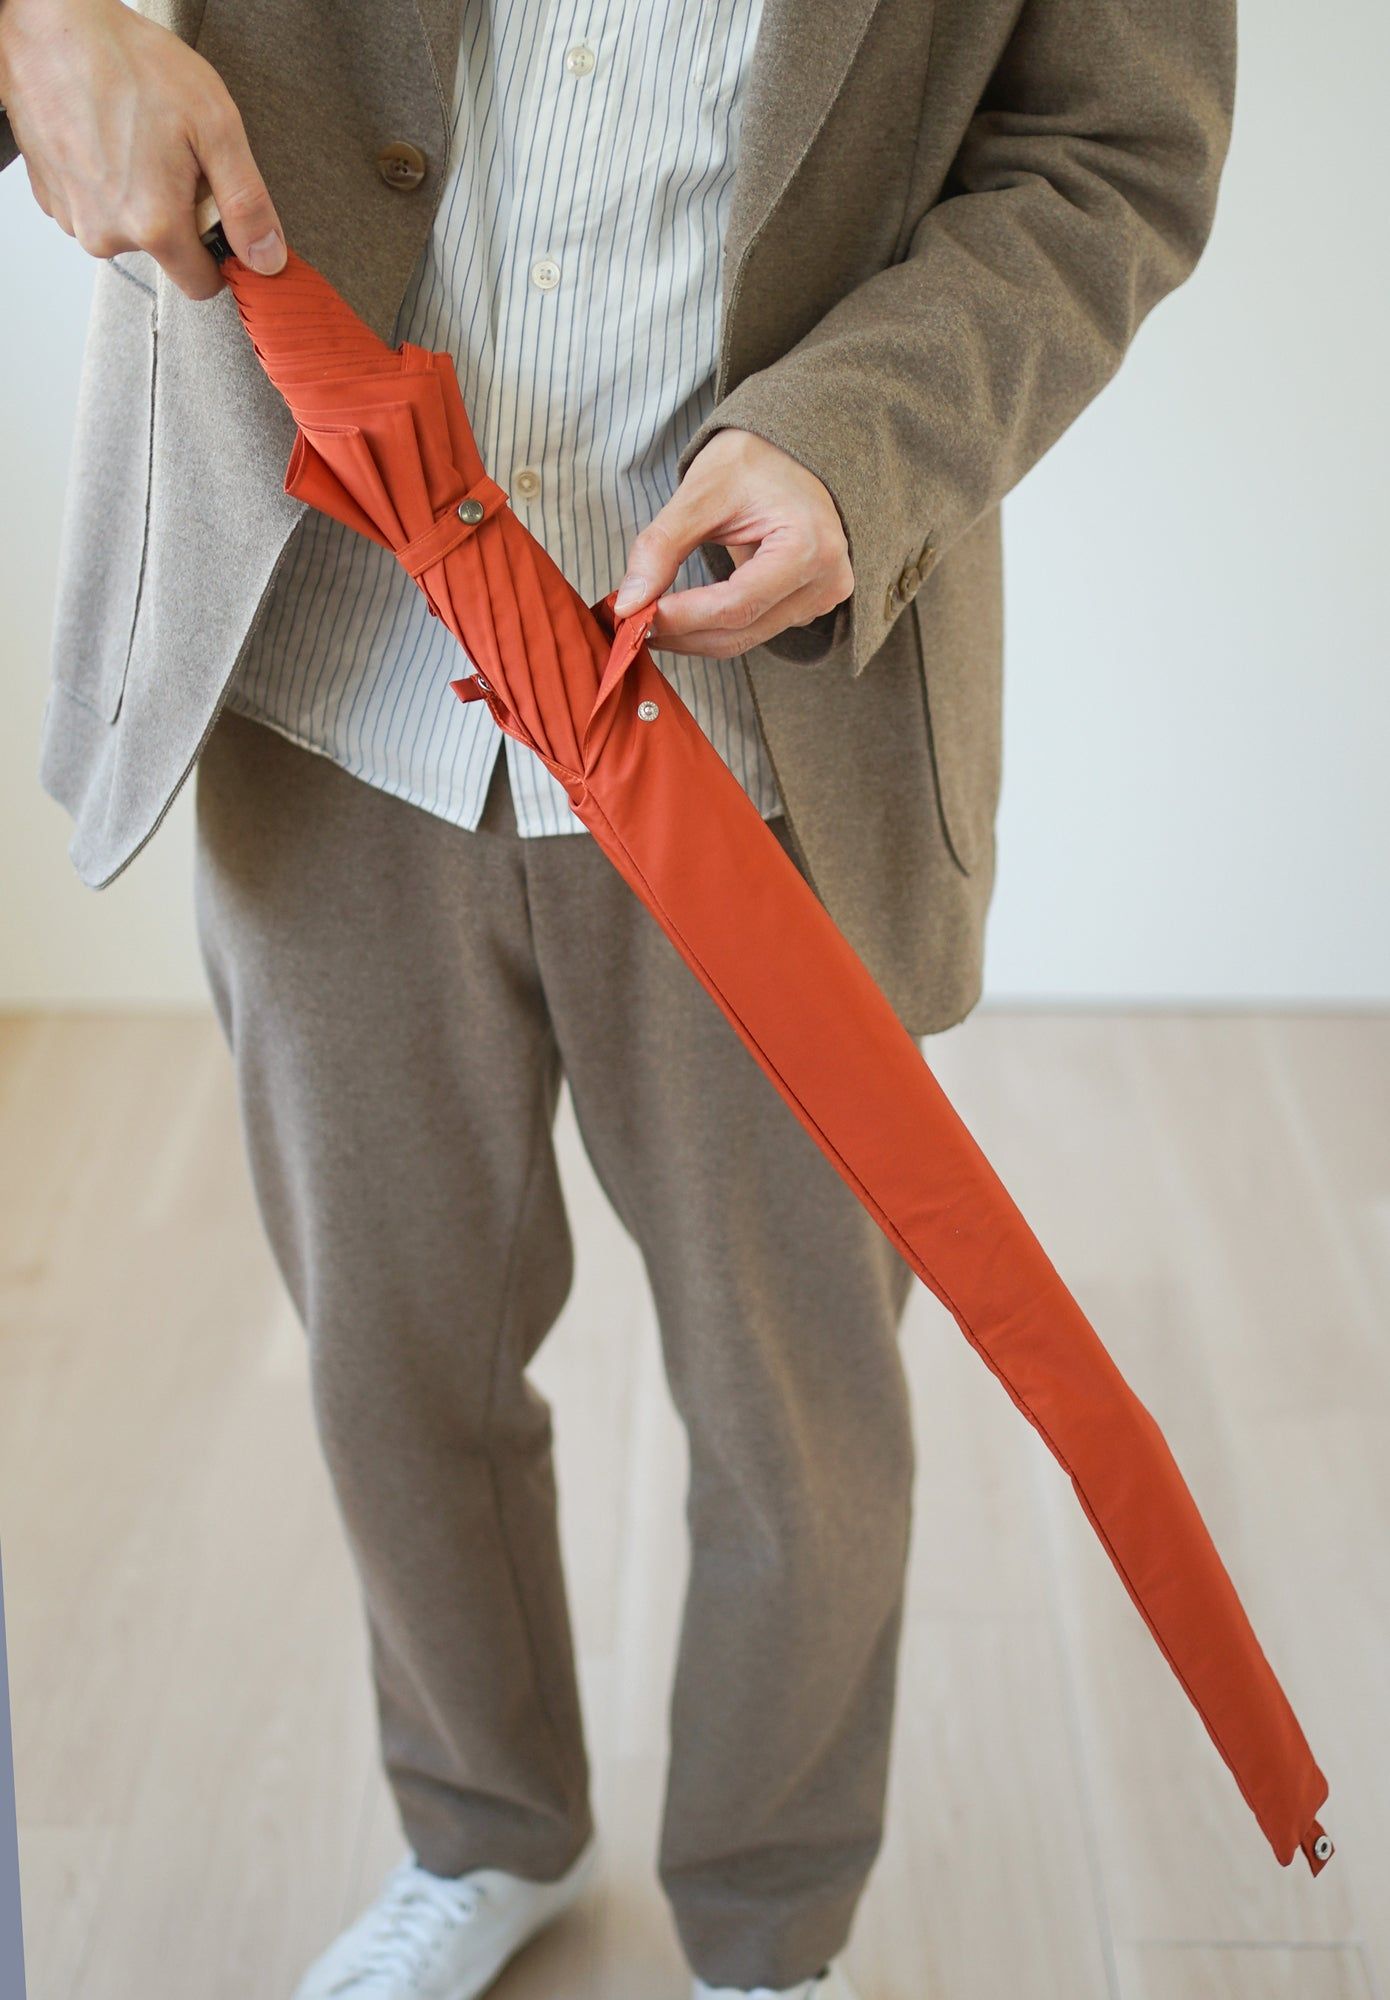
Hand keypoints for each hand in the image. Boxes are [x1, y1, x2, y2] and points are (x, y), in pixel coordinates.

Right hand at [0, 0, 284, 298]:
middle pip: (165, 252)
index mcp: (153, 225)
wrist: (50, 24)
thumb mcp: (215, 127)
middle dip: (179, 213)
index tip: (217, 212)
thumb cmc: (130, 63)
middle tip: (173, 153)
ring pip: (127, 229)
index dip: (220, 253)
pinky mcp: (49, 194)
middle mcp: (106, 233)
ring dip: (141, 195)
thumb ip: (247, 205)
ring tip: (135, 138)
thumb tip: (268, 261)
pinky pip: (95, 207)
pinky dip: (108, 181)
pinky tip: (106, 137)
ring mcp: (71, 216)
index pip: (203, 284)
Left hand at [612, 428, 853, 655]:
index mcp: (809, 546)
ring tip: (653, 617)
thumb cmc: (751, 460)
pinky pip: (756, 628)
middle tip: (633, 624)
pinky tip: (686, 613)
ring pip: (745, 638)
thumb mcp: (700, 494)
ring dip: (693, 635)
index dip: (682, 618)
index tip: (635, 616)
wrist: (788, 450)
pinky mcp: (811, 604)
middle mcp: (826, 580)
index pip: (736, 605)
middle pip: (740, 631)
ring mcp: (823, 597)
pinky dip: (714, 627)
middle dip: (681, 634)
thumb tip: (629, 605)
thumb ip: (662, 548)